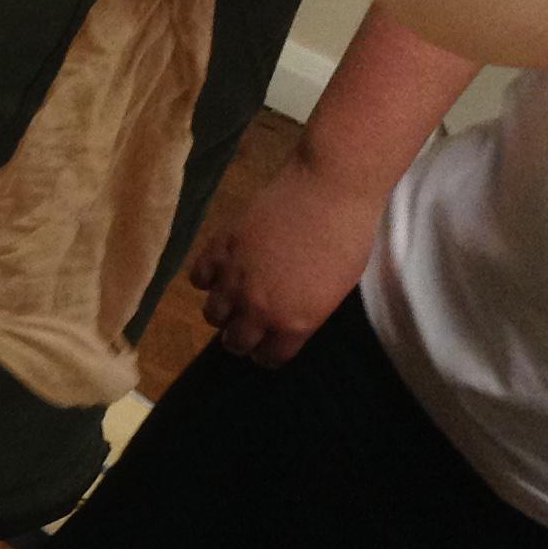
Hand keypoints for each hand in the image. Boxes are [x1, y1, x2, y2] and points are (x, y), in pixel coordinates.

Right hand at [187, 150, 383, 364]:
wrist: (329, 190)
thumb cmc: (348, 238)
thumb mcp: (336, 291)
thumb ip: (307, 313)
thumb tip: (289, 318)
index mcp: (294, 323)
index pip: (269, 358)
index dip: (269, 354)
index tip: (270, 345)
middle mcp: (259, 309)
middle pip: (235, 343)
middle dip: (241, 339)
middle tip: (247, 327)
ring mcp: (235, 279)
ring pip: (212, 314)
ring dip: (222, 312)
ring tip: (231, 301)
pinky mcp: (220, 249)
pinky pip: (198, 278)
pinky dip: (207, 279)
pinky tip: (220, 272)